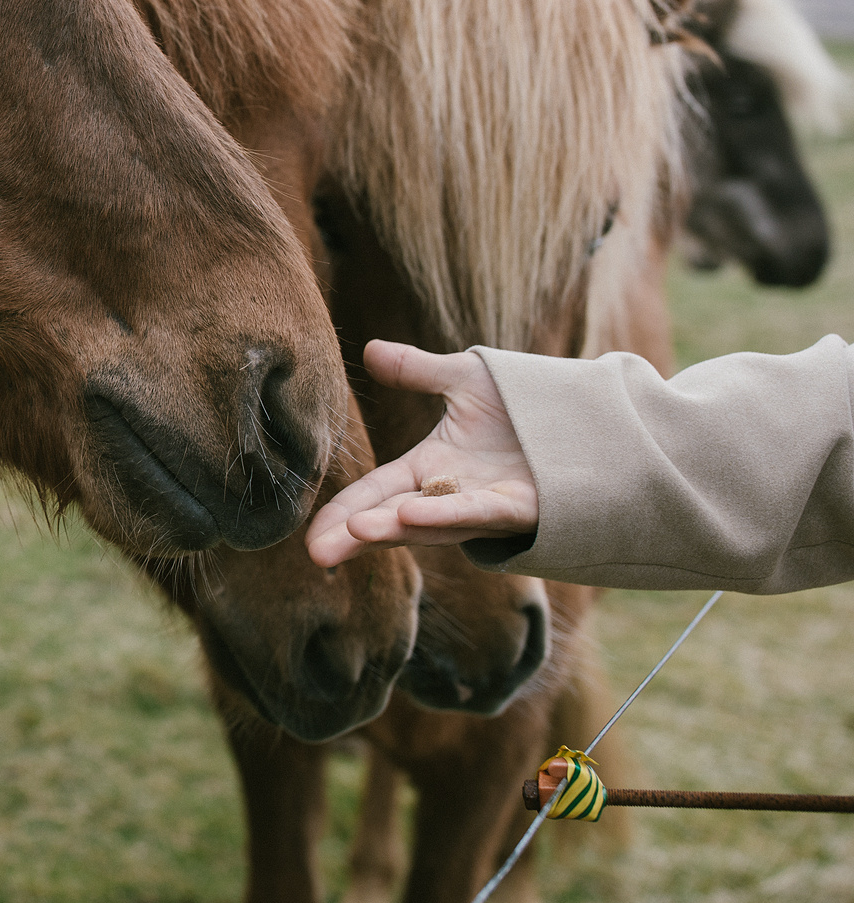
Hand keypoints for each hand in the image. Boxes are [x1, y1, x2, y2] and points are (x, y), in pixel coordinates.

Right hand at [305, 341, 540, 567]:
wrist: (592, 416)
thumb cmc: (527, 404)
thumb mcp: (465, 379)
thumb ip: (418, 371)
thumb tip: (372, 349)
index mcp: (432, 469)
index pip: (377, 493)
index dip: (344, 512)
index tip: (311, 537)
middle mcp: (453, 495)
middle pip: (395, 518)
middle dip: (356, 536)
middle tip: (317, 553)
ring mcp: (486, 506)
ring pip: (433, 523)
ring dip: (395, 529)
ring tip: (357, 532)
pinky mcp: (523, 508)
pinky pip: (479, 513)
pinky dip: (445, 515)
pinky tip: (411, 515)